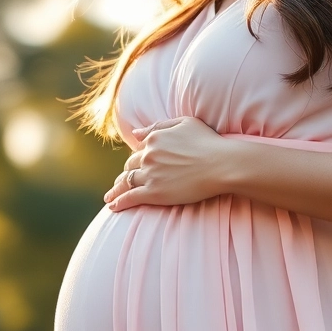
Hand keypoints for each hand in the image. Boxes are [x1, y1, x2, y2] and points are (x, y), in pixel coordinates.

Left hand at [104, 116, 240, 210]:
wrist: (221, 165)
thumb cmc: (209, 143)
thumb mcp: (185, 123)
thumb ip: (158, 126)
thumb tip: (136, 133)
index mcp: (154, 138)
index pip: (139, 149)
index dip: (137, 158)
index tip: (135, 166)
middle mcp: (148, 155)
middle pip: (130, 165)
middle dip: (126, 174)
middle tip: (122, 183)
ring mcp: (150, 174)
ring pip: (126, 182)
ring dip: (116, 189)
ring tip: (110, 197)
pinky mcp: (154, 193)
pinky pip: (130, 197)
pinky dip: (119, 202)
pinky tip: (112, 207)